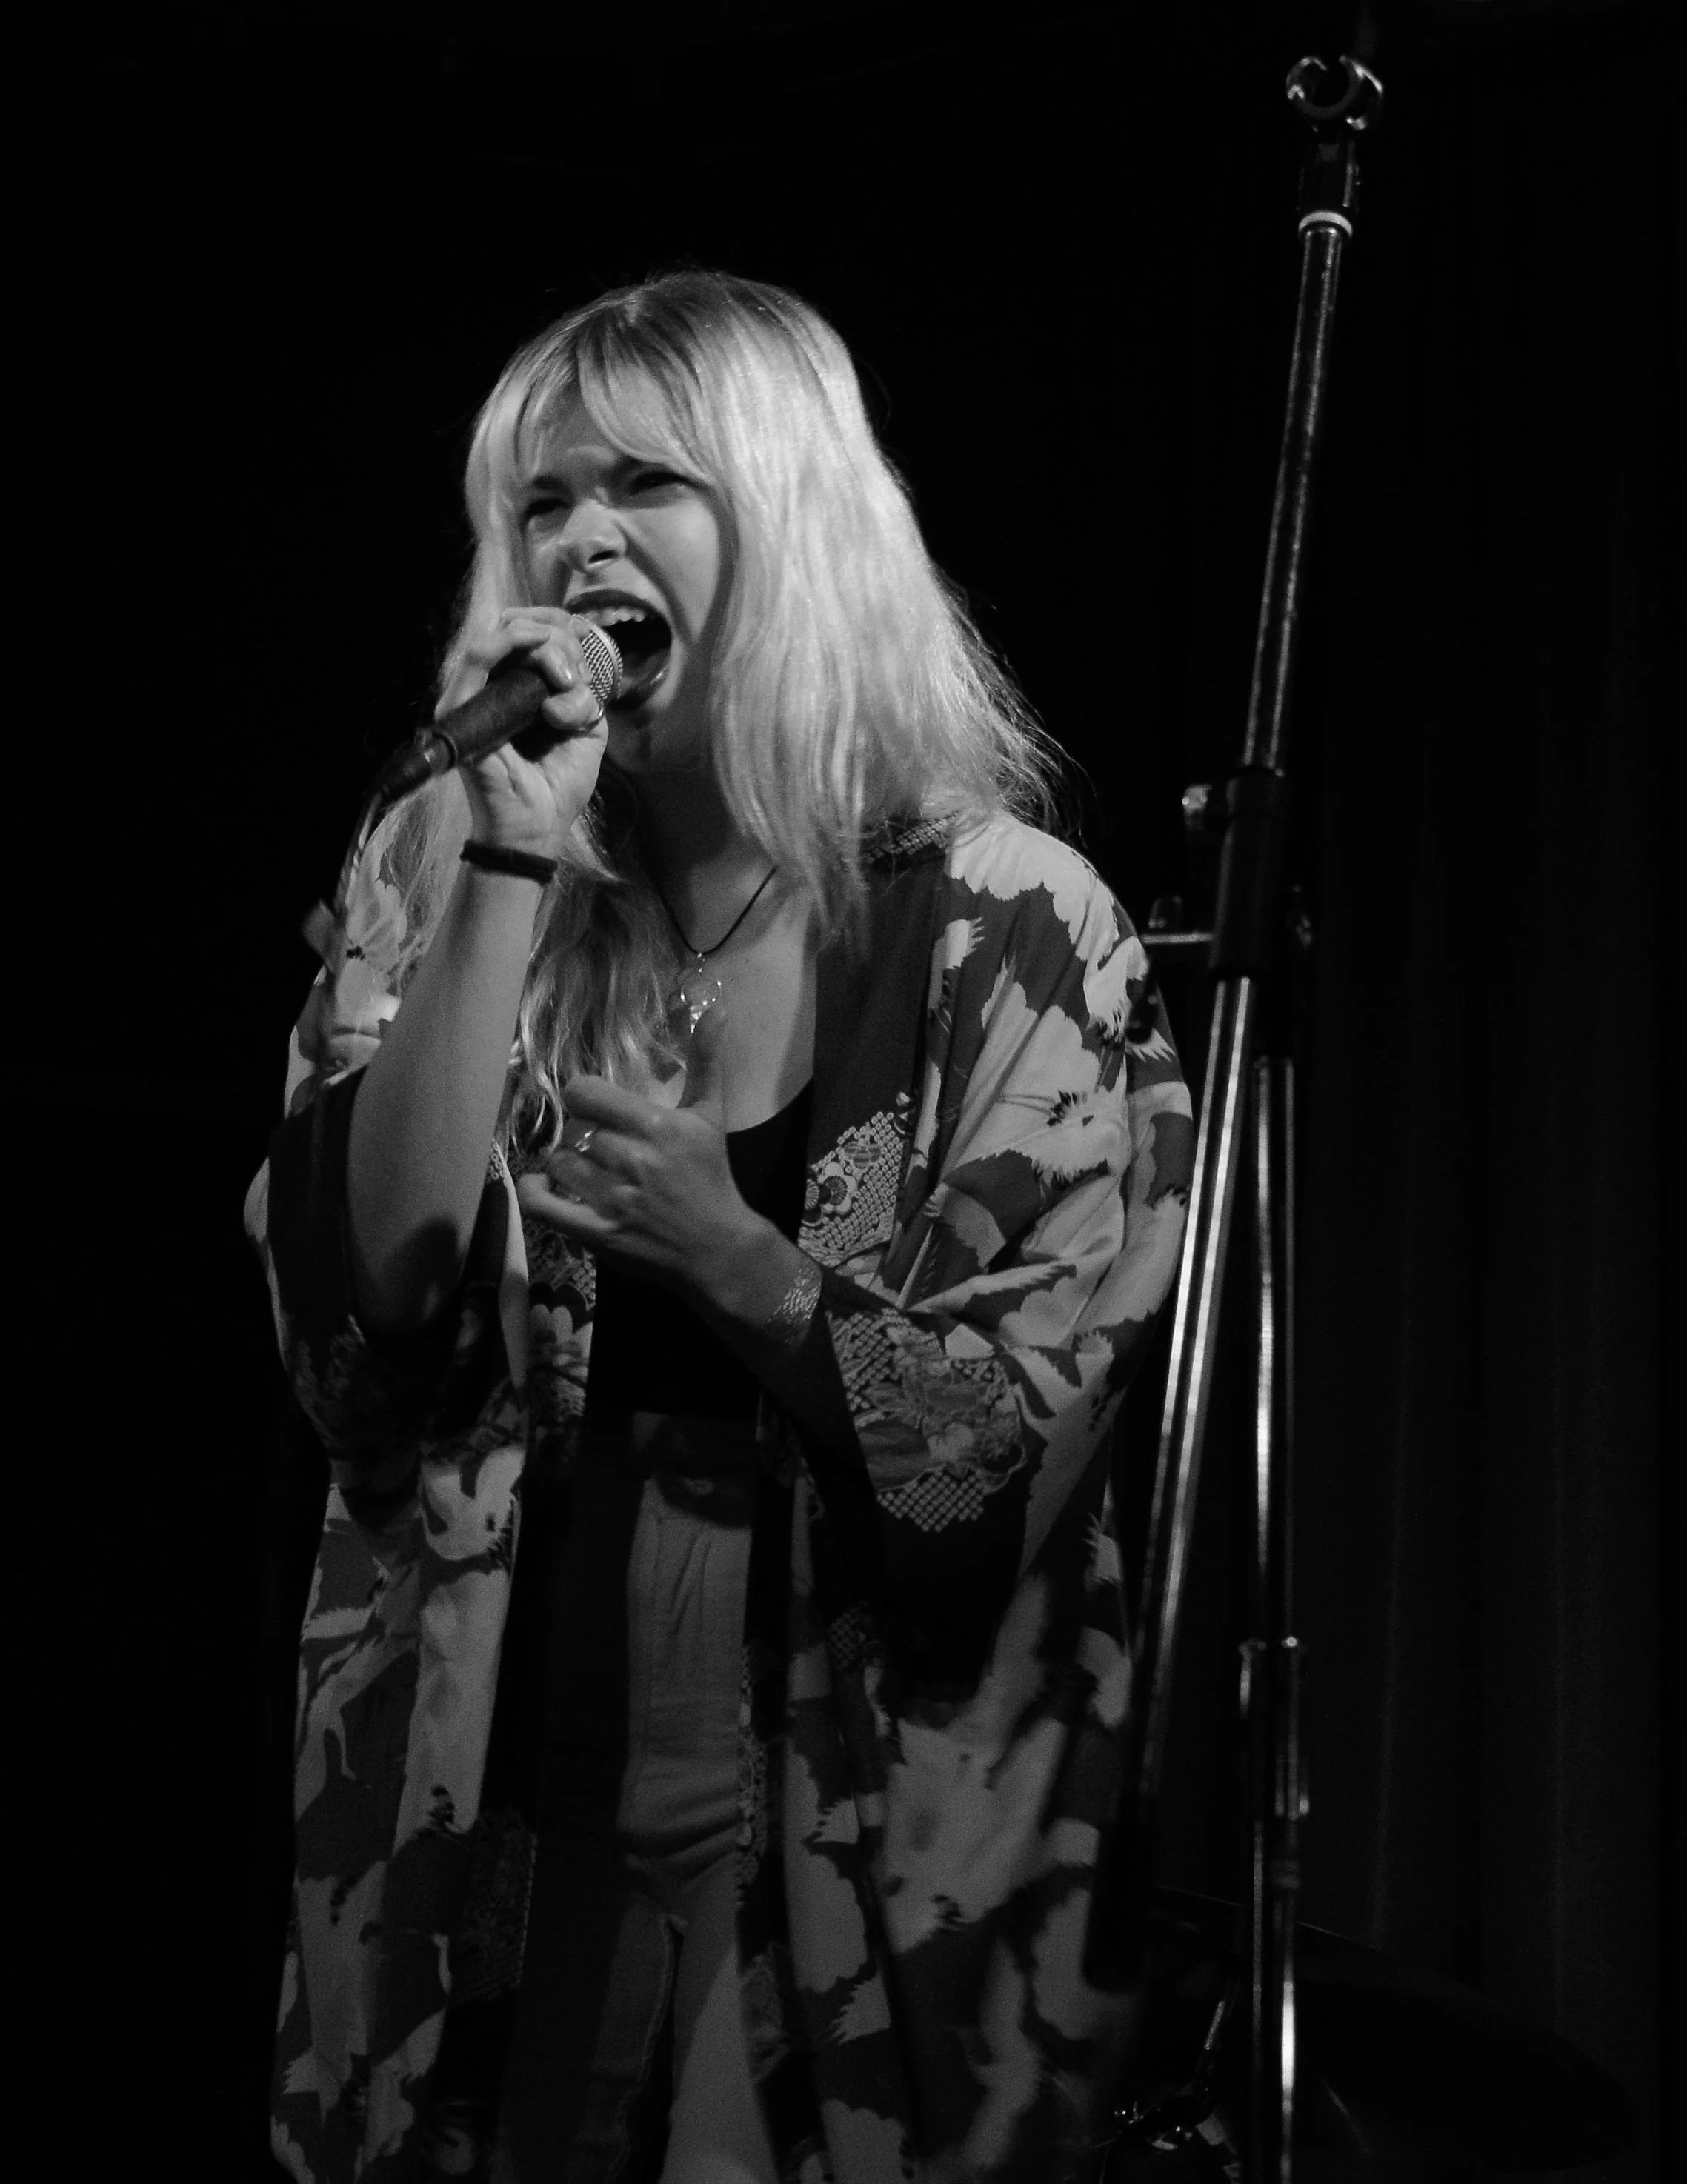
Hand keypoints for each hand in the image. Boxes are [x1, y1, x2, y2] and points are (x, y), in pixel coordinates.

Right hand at [441, 607, 611, 858]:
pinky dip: (512, 641)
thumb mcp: (587, 731)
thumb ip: (585, 693)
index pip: (528, 632)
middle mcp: (491, 687)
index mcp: (516, 689)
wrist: (537, 828)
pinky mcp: (460, 707)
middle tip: (577, 678)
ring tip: (567, 680)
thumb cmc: (556, 786)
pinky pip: (479, 656)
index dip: (560, 626)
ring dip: (547, 646)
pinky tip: (539, 644)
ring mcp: (473, 695)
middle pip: (519, 626)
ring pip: (505, 634)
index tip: (585, 645)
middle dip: (560, 639)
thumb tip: (577, 668)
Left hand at [514, 1075, 768, 1305]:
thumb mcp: (710, 1116)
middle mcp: (632, 1160)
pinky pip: (544, 1207)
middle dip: (585, 1137)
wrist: (717, 1246)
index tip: (593, 1107)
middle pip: (574, 1131)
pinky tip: (544, 1187)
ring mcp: (613, 1199)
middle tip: (603, 1148)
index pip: (585, 1093)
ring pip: (559, 1163)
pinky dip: (535, 1193)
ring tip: (587, 1171)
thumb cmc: (711, 1177)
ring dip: (567, 1165)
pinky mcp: (598, 1233)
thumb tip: (716, 1008)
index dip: (582, 1097)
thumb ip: (706, 1062)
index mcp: (656, 1126)